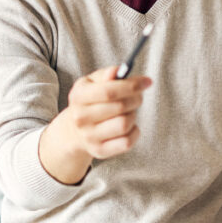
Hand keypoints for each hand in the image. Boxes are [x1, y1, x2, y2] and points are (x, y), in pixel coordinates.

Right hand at [38, 66, 151, 183]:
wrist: (74, 130)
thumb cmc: (89, 101)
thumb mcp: (92, 82)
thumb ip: (106, 74)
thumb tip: (118, 71)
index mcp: (78, 96)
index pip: (109, 91)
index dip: (132, 86)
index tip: (147, 81)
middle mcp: (81, 118)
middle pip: (120, 107)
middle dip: (136, 98)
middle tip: (138, 96)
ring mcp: (89, 137)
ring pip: (125, 124)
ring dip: (133, 115)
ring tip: (128, 112)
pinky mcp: (100, 151)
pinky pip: (127, 142)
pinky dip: (134, 132)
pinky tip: (129, 126)